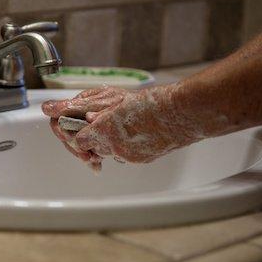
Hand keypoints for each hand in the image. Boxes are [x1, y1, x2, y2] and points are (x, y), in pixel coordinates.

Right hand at [42, 86, 126, 169]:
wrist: (153, 116)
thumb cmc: (127, 105)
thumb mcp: (97, 104)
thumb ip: (72, 107)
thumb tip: (46, 108)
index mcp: (79, 104)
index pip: (58, 119)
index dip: (62, 133)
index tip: (73, 142)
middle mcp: (83, 116)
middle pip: (66, 135)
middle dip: (74, 147)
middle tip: (86, 156)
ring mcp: (91, 128)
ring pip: (77, 144)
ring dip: (83, 154)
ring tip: (95, 160)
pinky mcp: (100, 139)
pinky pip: (89, 150)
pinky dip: (92, 159)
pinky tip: (97, 165)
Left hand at [75, 86, 203, 162]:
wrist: (181, 114)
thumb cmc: (153, 103)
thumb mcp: (122, 101)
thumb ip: (102, 113)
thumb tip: (90, 118)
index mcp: (105, 128)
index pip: (81, 141)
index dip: (81, 135)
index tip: (84, 130)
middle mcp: (115, 146)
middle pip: (95, 149)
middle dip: (97, 140)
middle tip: (104, 128)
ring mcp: (129, 155)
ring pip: (111, 154)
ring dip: (112, 145)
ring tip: (125, 130)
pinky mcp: (142, 160)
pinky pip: (127, 157)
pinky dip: (128, 148)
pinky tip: (139, 135)